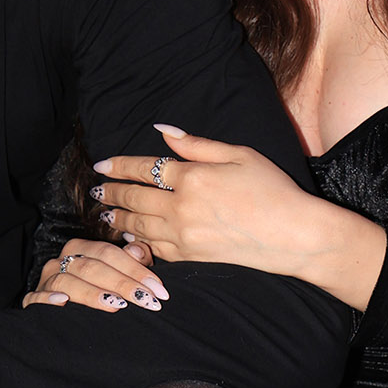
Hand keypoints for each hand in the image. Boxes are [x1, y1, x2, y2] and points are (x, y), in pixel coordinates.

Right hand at [22, 237, 168, 312]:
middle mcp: (61, 260)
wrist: (69, 324)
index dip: (136, 270)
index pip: (109, 253)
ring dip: (92, 293)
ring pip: (68, 281)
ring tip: (115, 305)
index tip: (159, 290)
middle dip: (123, 284)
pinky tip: (63, 303)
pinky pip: (36, 298)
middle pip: (91, 267)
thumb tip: (139, 251)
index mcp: (81, 249)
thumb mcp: (119, 275)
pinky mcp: (33, 300)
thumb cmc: (100, 293)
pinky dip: (48, 299)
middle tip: (147, 302)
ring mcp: (46, 280)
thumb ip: (132, 261)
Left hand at [91, 124, 385, 308]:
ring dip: (117, 219)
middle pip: (134, 199)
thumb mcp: (239, 154)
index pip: (143, 169)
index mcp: (192, 176)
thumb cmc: (272, 190)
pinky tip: (130, 238)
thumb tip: (162, 131)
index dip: (119, 166)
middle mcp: (181, 206)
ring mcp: (183, 234)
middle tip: (95, 191)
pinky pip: (154, 248)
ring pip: (137, 226)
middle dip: (110, 194)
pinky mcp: (190, 256)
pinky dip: (137, 242)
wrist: (293, 235)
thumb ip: (196, 144)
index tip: (101, 165)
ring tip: (104, 214)